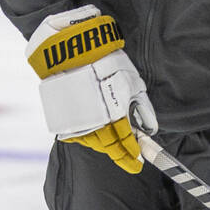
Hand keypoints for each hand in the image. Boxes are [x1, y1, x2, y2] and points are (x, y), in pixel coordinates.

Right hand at [26, 5, 157, 173]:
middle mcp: (93, 116)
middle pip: (108, 144)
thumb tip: (148, 125)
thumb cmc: (104, 59)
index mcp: (111, 108)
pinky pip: (77, 132)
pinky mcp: (62, 113)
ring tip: (116, 150)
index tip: (139, 161)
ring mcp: (75, 116)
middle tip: (131, 163)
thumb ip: (140, 104)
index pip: (124, 138)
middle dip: (121, 155)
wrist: (70, 46)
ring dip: (105, 147)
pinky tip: (96, 138)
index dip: (132, 152)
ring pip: (92, 141)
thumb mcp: (130, 78)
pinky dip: (88, 137)